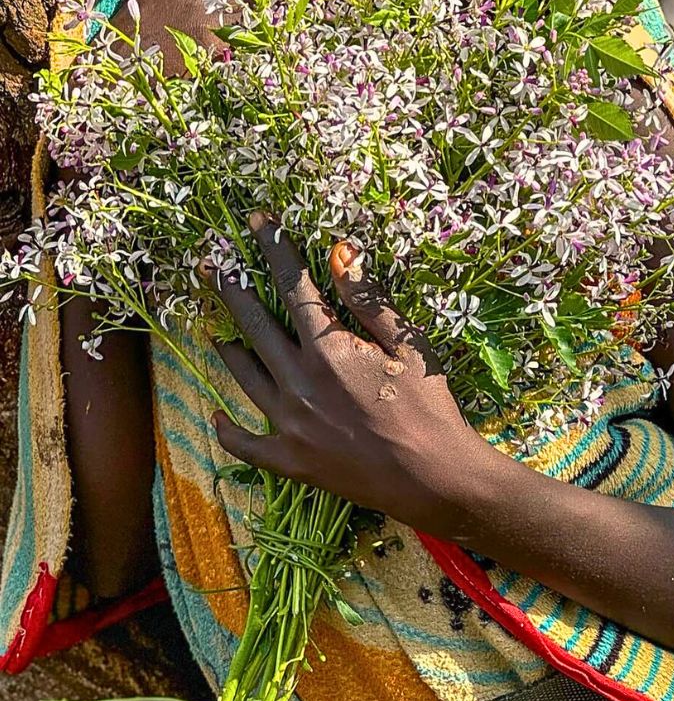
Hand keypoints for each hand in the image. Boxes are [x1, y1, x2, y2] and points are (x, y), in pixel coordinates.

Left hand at [199, 213, 484, 532]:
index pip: (293, 286)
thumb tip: (337, 252)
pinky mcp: (290, 460)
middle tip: (211, 267)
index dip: (274, 250)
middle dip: (232, 290)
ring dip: (228, 349)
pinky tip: (217, 414)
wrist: (435, 478)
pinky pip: (246, 444)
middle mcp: (298, 382)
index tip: (257, 222)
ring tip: (216, 330)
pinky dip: (228, 429)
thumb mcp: (407, 342)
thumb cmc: (429, 404)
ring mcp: (289, 423)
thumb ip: (366, 298)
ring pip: (245, 377)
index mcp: (328, 348)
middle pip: (256, 325)